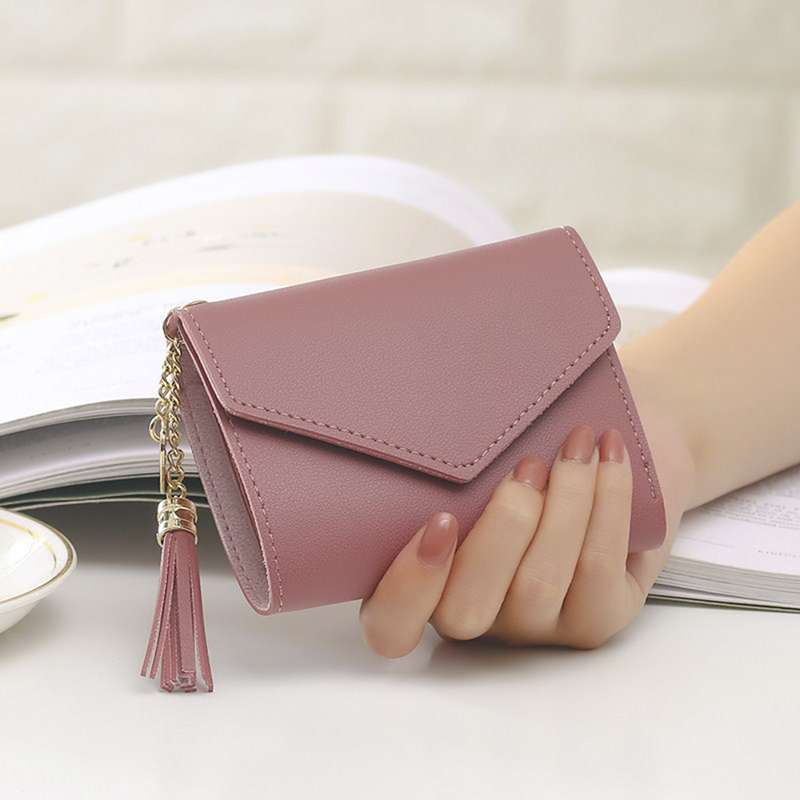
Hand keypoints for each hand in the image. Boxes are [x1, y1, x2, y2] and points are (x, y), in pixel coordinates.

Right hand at [359, 393, 695, 657]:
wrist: (606, 464)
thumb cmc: (525, 454)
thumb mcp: (474, 459)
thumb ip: (442, 459)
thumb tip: (427, 412)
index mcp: (425, 587)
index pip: (391, 625)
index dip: (408, 585)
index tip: (441, 520)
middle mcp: (477, 617)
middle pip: (466, 609)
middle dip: (500, 528)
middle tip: (527, 464)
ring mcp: (535, 627)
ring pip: (537, 583)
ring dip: (563, 502)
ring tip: (576, 443)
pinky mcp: (596, 620)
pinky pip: (597, 569)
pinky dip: (607, 503)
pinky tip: (609, 454)